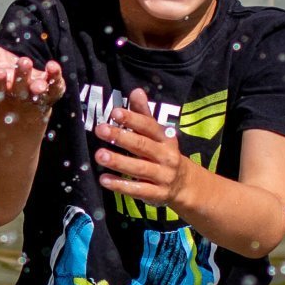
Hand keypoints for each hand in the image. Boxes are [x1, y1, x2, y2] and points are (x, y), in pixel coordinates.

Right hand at [0, 29, 66, 105]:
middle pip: (20, 86)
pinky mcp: (52, 90)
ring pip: (37, 90)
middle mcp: (19, 92)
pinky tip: (53, 66)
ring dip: (38, 84)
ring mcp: (36, 93)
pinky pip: (55, 86)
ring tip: (39, 79)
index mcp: (2, 85)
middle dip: (22, 76)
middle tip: (24, 62)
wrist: (27, 94)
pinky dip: (55, 77)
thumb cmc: (6, 72)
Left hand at [94, 88, 188, 205]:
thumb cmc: (163, 153)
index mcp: (165, 138)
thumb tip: (136, 91)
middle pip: (142, 145)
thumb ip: (144, 114)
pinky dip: (120, 185)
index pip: (149, 126)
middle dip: (121, 137)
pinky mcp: (156, 194)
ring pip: (139, 167)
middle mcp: (166, 156)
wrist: (185, 184)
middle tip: (100, 130)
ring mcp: (162, 176)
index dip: (132, 119)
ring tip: (99, 155)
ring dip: (118, 161)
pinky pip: (137, 189)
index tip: (114, 112)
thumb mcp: (158, 134)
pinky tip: (104, 179)